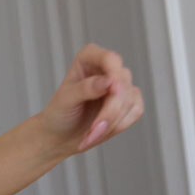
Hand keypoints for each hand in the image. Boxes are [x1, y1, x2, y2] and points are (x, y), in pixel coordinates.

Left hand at [38, 42, 144, 158]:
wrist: (60, 136)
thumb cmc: (58, 115)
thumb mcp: (65, 100)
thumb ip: (85, 88)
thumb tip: (108, 81)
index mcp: (89, 57)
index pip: (110, 59)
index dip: (113, 76)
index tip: (111, 92)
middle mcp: (108, 66)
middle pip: (122, 84)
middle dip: (110, 111)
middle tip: (93, 131)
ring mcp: (120, 84)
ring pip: (130, 100)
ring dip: (111, 123)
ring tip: (91, 135)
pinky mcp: (129, 101)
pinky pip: (136, 111)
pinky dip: (119, 126)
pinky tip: (101, 132)